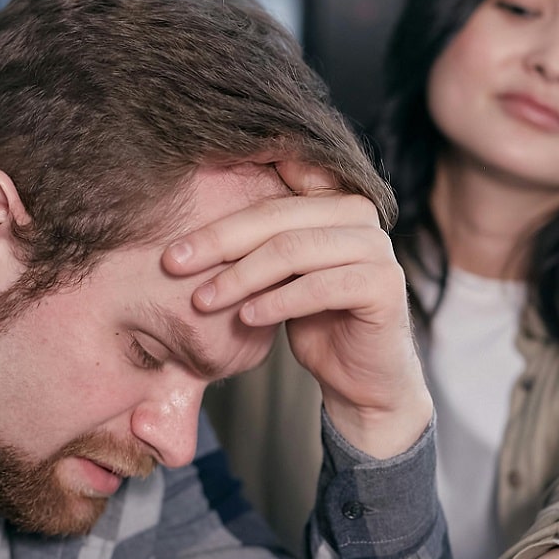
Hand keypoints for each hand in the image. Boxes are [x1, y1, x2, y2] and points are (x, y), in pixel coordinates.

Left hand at [163, 162, 430, 459]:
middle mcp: (360, 213)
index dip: (230, 184)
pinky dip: (276, 302)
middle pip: (277, 215)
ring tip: (204, 300)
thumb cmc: (314, 318)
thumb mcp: (281, 271)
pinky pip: (319, 287)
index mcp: (334, 197)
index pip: (275, 181)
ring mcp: (377, 248)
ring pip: (293, 249)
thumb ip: (259, 237)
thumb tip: (193, 213)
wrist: (360, 377)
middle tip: (174, 262)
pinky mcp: (384, 286)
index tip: (181, 200)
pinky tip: (246, 318)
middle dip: (219, 240)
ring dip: (240, 276)